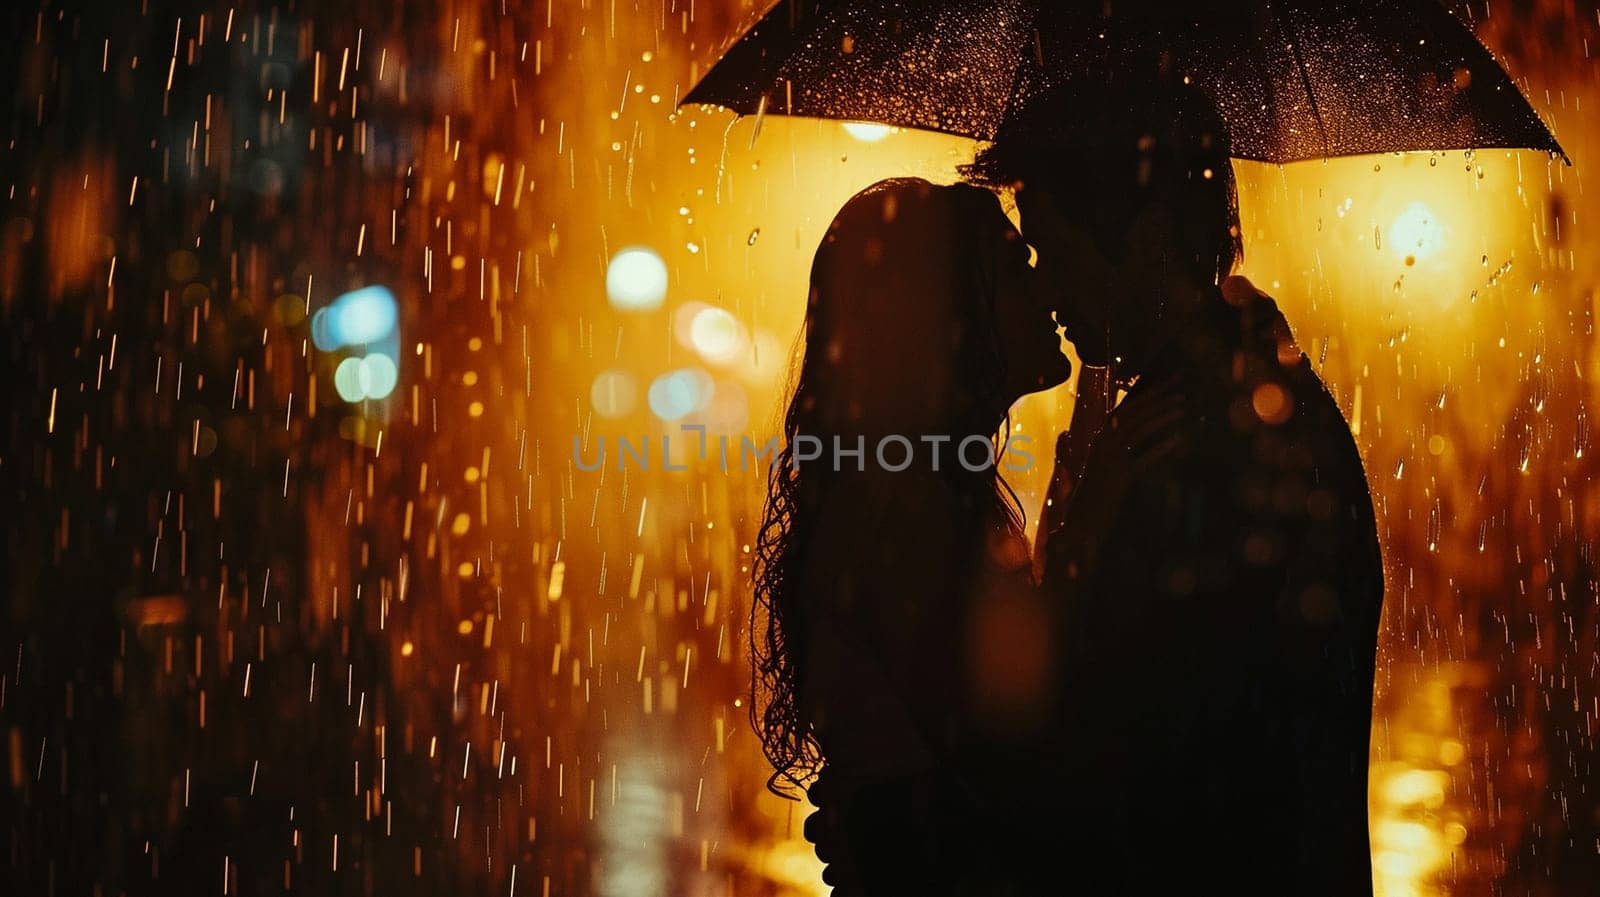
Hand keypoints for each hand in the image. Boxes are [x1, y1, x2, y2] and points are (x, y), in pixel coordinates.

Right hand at [1044, 380, 1187, 571]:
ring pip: (1139, 429)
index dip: (1147, 394)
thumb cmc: (1091, 498)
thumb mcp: (1099, 467)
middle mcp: (1103, 444)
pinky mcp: (1120, 477)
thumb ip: (1110, 448)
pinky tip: (1179, 439)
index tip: (1167, 383)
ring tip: (1183, 407)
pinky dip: (1162, 447)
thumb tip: (1112, 434)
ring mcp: (1111, 459)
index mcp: (1099, 438)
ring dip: (1162, 416)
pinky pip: (1144, 457)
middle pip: (1133, 412)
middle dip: (1158, 397)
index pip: (1125, 408)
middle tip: (1180, 387)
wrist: (1079, 525)